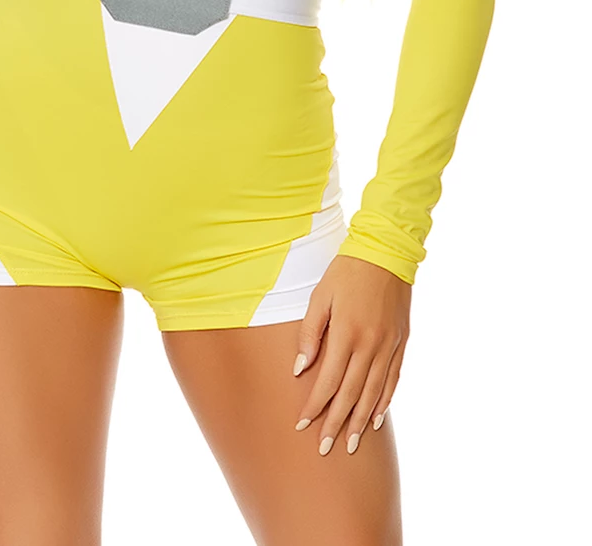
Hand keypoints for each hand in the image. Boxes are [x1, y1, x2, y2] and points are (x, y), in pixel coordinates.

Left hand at [292, 253, 411, 455]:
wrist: (386, 253)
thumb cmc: (346, 272)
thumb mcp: (321, 297)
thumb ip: (310, 334)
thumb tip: (300, 369)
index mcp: (347, 334)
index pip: (328, 382)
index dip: (314, 407)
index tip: (302, 425)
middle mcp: (370, 345)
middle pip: (350, 395)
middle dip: (336, 424)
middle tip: (325, 449)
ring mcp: (388, 346)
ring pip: (373, 393)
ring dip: (361, 421)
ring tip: (351, 444)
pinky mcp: (401, 343)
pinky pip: (392, 379)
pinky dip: (384, 401)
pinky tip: (376, 419)